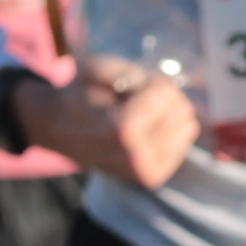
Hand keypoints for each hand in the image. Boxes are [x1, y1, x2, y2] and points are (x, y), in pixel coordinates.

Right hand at [16, 56, 200, 189]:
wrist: (58, 128)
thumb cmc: (79, 94)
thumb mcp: (98, 68)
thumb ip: (134, 73)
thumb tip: (168, 91)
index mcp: (123, 129)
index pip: (166, 93)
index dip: (148, 82)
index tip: (125, 89)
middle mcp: (137, 156)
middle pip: (181, 110)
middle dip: (160, 100)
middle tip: (131, 104)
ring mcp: (144, 171)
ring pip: (187, 128)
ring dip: (165, 117)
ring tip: (136, 118)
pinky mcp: (150, 178)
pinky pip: (182, 145)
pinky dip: (166, 134)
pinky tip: (143, 133)